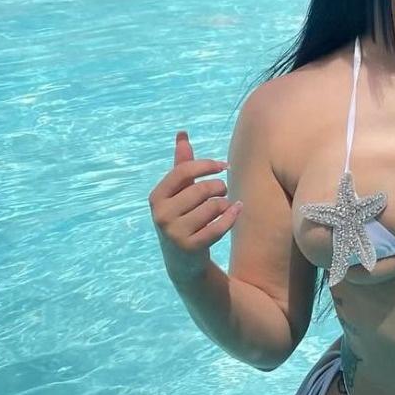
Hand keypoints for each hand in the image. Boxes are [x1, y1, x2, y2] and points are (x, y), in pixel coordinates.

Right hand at [149, 130, 240, 284]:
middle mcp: (162, 214)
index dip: (207, 165)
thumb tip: (183, 134)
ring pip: (213, 207)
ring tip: (226, 205)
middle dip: (219, 187)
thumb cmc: (183, 218)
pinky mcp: (190, 247)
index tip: (224, 166)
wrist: (182, 261)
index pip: (183, 171)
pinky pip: (219, 226)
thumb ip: (181, 165)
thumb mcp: (178, 193)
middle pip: (201, 189)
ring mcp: (174, 232)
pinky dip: (231, 216)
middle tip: (224, 191)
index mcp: (157, 197)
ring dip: (226, 203)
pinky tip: (237, 210)